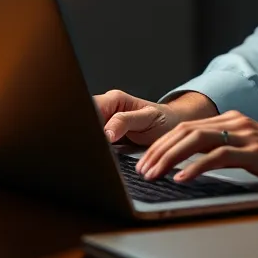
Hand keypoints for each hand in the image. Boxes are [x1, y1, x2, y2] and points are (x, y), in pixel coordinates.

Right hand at [93, 89, 215, 146]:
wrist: (172, 128)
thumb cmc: (163, 120)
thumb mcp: (147, 118)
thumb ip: (125, 122)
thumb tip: (106, 132)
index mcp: (113, 100)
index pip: (91, 107)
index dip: (87, 122)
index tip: (94, 137)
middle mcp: (106, 110)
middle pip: (85, 121)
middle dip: (86, 135)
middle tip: (96, 148)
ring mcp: (104, 125)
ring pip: (88, 133)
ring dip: (91, 144)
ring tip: (100, 153)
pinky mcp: (105, 140)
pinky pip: (95, 144)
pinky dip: (96, 151)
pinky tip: (100, 157)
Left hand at [135, 110, 257, 188]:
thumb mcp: (244, 152)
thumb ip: (220, 151)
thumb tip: (185, 165)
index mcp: (229, 120)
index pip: (186, 128)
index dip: (162, 144)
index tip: (144, 162)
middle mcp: (234, 121)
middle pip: (186, 131)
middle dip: (159, 151)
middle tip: (142, 171)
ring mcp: (245, 133)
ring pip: (197, 140)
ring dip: (171, 158)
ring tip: (154, 175)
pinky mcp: (254, 149)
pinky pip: (218, 156)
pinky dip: (196, 167)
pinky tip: (182, 179)